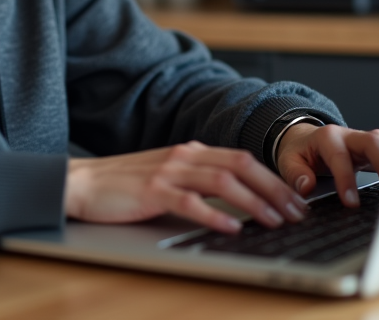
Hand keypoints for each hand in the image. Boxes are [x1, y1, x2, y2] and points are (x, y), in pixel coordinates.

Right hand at [63, 141, 310, 234]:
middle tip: (296, 213)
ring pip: (223, 182)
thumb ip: (197, 180)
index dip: (274, 179)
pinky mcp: (152, 191)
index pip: (243, 160)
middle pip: (241, 166)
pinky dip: (216, 214)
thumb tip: (236, 201)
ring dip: (254, 202)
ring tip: (274, 221)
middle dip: (275, 189)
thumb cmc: (124, 185)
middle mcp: (184, 156)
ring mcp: (168, 172)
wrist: (82, 183)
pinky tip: (232, 227)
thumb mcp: (167, 175)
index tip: (295, 200)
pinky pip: (191, 201)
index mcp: (190, 152)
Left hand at [275, 123, 378, 207]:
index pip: (340, 156)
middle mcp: (352, 136)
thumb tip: (307, 187)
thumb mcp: (288, 161)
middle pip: (375, 143)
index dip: (346, 178)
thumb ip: (295, 174)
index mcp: (328, 137)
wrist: (307, 140)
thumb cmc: (301, 152)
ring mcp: (370, 142)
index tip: (351, 203)